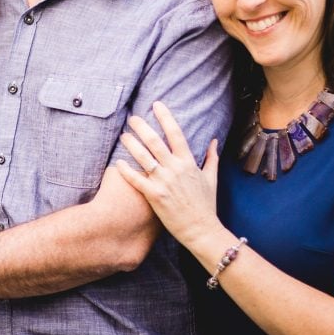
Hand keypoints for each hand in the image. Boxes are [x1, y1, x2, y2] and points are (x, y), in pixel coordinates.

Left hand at [115, 101, 222, 247]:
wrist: (202, 230)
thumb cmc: (206, 205)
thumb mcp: (212, 179)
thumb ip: (211, 158)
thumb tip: (214, 141)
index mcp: (188, 163)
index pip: (175, 133)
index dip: (165, 117)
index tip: (156, 104)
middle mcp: (175, 169)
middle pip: (155, 142)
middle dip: (142, 127)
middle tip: (132, 117)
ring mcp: (164, 182)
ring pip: (143, 157)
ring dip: (131, 144)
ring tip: (123, 135)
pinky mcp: (154, 196)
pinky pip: (137, 180)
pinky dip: (127, 171)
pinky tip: (118, 163)